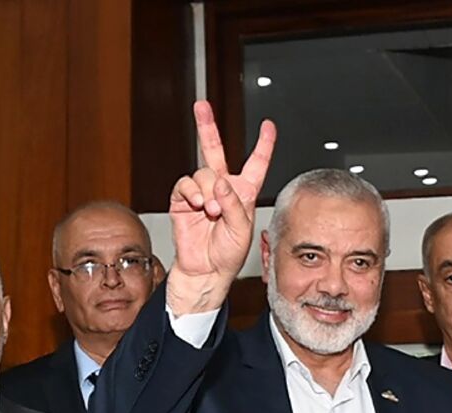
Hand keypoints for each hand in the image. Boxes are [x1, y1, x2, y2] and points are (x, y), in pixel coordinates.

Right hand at [167, 100, 275, 315]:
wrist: (206, 270)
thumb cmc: (229, 253)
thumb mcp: (242, 229)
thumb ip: (235, 204)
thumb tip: (221, 182)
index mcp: (244, 192)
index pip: (256, 163)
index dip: (263, 145)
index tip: (269, 125)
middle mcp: (222, 187)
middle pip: (215, 150)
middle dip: (207, 127)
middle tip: (201, 105)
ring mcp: (202, 192)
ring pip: (203, 172)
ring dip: (208, 189)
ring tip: (212, 211)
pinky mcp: (183, 200)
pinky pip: (185, 185)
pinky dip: (192, 192)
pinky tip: (199, 205)